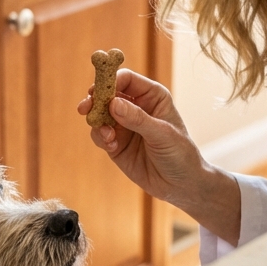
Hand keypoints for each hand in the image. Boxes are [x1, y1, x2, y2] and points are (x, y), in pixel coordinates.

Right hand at [77, 69, 241, 244]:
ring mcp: (124, 126)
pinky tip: (111, 146)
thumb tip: (113, 104)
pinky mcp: (116, 144)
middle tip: (85, 108)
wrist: (181, 185)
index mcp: (152, 96)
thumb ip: (137, 119)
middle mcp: (136, 107)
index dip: (110, 81)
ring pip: (100, 115)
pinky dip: (101, 138)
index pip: (126, 79)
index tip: (97, 91)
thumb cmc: (180, 154)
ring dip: (97, 123)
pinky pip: (100, 135)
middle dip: (95, 100)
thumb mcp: (162, 134)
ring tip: (107, 137)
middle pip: (107, 95)